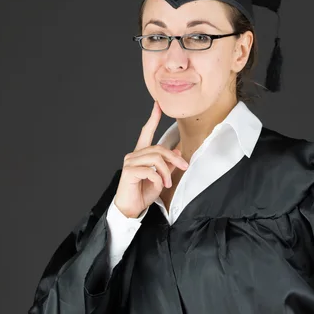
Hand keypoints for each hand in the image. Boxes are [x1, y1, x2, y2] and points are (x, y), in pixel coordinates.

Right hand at [113, 101, 188, 218]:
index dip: (152, 118)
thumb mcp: (161, 178)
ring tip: (168, 183)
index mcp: (140, 154)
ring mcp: (130, 162)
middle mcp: (133, 155)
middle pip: (159, 148)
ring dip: (167, 171)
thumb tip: (177, 151)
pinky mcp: (129, 171)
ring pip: (156, 158)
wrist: (131, 209)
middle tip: (184, 167)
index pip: (146, 132)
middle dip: (174, 157)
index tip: (158, 105)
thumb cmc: (142, 193)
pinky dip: (159, 178)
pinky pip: (150, 170)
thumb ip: (168, 165)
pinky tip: (160, 185)